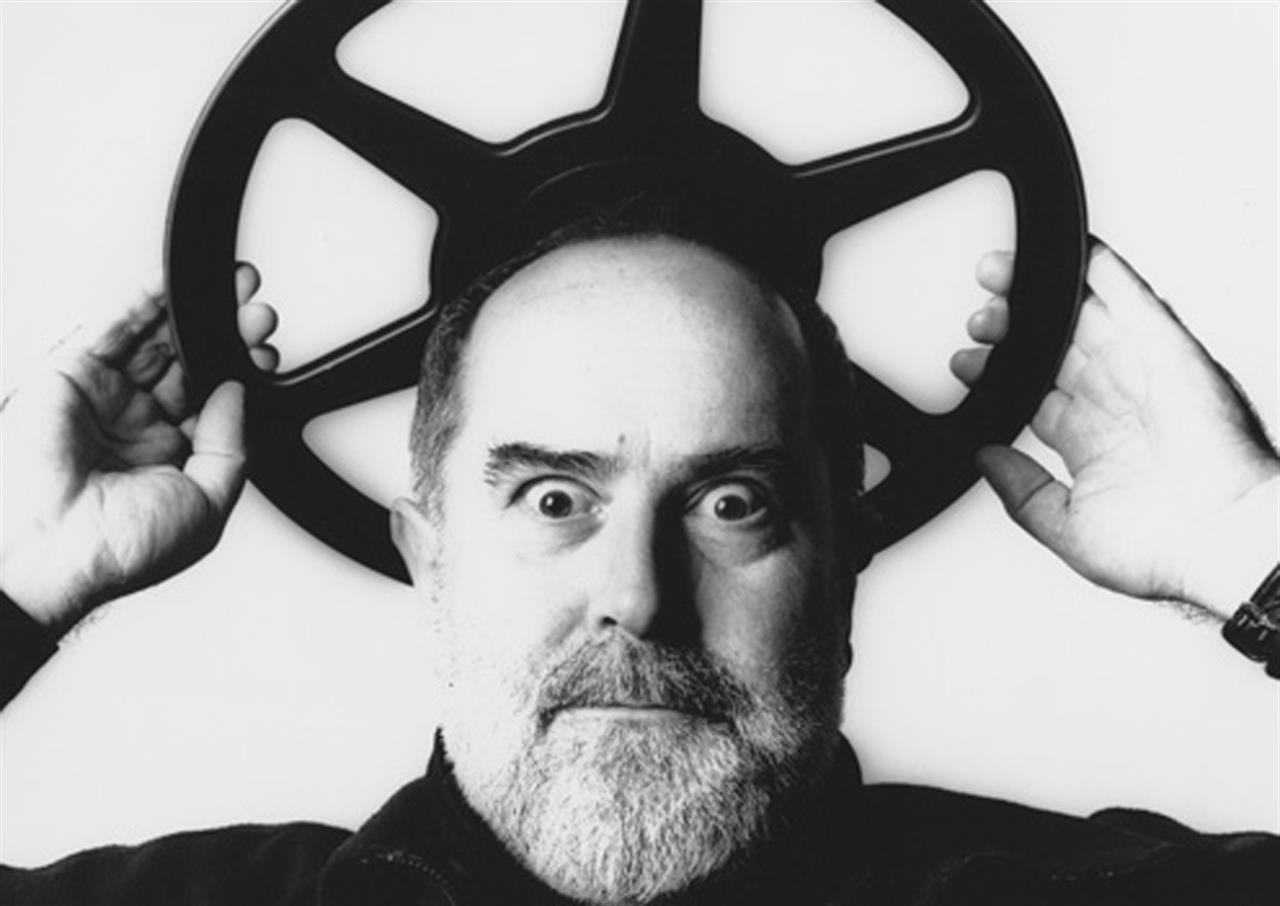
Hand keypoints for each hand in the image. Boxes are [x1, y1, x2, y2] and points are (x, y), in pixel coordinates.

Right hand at [0, 265, 279, 634]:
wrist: (52, 554)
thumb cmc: (118, 550)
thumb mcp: (206, 505)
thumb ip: (229, 447)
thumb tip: (237, 395)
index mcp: (168, 459)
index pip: (213, 402)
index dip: (241, 374)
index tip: (266, 354)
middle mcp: (135, 426)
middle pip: (189, 365)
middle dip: (227, 337)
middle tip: (257, 315)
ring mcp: (103, 399)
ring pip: (155, 340)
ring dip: (193, 313)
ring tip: (234, 293)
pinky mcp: (70, 375)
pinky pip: (111, 328)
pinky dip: (142, 301)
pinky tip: (175, 285)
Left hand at [951, 240, 1278, 616]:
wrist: (1219, 545)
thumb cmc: (1163, 550)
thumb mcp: (1068, 526)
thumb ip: (1021, 492)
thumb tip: (984, 458)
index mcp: (1093, 440)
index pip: (1034, 390)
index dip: (998, 372)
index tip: (964, 364)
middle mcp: (1117, 402)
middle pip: (1053, 347)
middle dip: (1010, 327)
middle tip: (978, 319)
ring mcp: (1141, 373)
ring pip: (1084, 315)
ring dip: (1041, 292)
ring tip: (998, 274)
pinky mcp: (1168, 352)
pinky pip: (1133, 299)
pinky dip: (1104, 272)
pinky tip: (1073, 254)